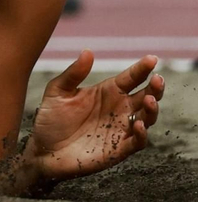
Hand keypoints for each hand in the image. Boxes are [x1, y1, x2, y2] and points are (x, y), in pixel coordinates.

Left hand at [26, 51, 164, 181]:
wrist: (43, 149)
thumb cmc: (51, 119)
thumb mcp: (58, 91)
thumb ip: (73, 73)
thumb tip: (87, 51)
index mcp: (107, 92)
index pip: (130, 78)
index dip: (142, 68)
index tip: (152, 59)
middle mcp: (119, 109)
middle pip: (146, 96)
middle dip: (155, 88)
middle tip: (157, 79)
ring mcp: (121, 129)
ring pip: (147, 118)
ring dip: (152, 110)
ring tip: (150, 99)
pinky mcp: (119, 149)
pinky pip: (138, 142)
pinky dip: (142, 134)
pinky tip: (138, 124)